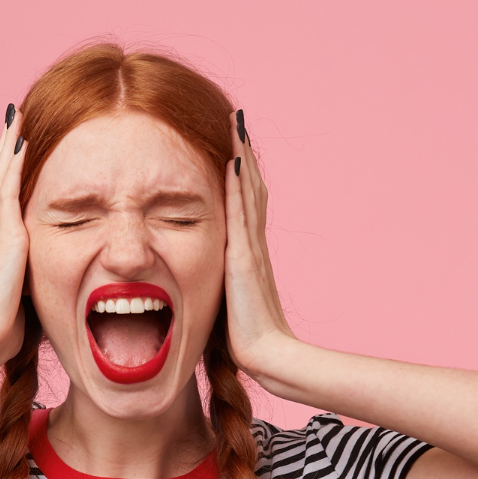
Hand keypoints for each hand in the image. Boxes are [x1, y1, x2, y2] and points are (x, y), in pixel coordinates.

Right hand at [0, 106, 29, 365]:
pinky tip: (21, 140)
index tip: (16, 148)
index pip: (3, 198)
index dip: (8, 172)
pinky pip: (7, 189)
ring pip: (0, 176)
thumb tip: (60, 285)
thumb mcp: (26, 297)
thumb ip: (37, 282)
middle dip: (6, 149)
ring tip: (16, 117)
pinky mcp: (5, 236)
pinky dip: (13, 163)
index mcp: (0, 245)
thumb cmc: (6, 328)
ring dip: (8, 145)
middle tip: (13, 119)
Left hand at [223, 109, 299, 382]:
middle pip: (250, 190)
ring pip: (248, 192)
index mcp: (248, 255)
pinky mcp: (245, 257)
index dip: (242, 176)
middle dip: (244, 156)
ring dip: (242, 158)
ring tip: (236, 127)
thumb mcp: (230, 304)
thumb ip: (225, 287)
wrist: (267, 355)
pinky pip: (241, 212)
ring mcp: (251, 248)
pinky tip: (234, 159)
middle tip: (237, 123)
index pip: (246, 205)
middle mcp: (252, 245)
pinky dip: (238, 184)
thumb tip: (210, 284)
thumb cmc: (247, 339)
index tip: (234, 148)